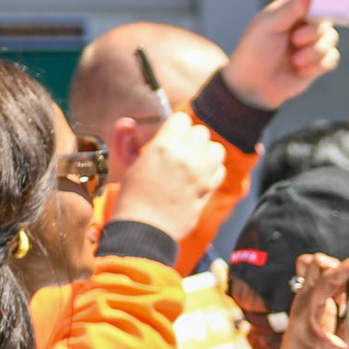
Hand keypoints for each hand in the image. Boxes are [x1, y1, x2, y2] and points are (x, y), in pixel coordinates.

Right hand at [107, 112, 224, 238]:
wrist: (145, 229)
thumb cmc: (132, 197)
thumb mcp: (127, 164)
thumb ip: (127, 140)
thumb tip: (127, 122)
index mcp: (164, 147)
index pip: (182, 119)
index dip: (176, 126)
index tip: (172, 135)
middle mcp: (186, 157)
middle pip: (201, 132)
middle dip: (191, 138)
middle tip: (181, 149)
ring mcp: (201, 174)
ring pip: (216, 149)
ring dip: (207, 152)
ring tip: (194, 161)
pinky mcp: (209, 190)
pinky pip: (220, 170)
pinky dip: (214, 170)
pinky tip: (201, 176)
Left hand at [220, 0, 340, 111]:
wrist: (254, 84)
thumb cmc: (255, 50)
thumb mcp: (268, 25)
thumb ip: (290, 10)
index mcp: (291, 11)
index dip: (319, 3)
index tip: (316, 12)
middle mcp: (304, 25)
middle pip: (326, 20)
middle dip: (313, 33)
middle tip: (295, 40)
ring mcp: (312, 44)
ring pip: (331, 39)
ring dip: (314, 52)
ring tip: (295, 61)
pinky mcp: (317, 63)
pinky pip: (332, 59)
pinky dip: (317, 66)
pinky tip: (300, 71)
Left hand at [249, 254, 348, 348]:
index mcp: (309, 309)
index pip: (328, 277)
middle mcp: (304, 298)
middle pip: (318, 263)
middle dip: (344, 267)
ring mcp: (304, 295)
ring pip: (313, 263)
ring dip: (335, 269)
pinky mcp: (308, 297)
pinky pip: (314, 273)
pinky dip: (330, 275)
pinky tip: (342, 294)